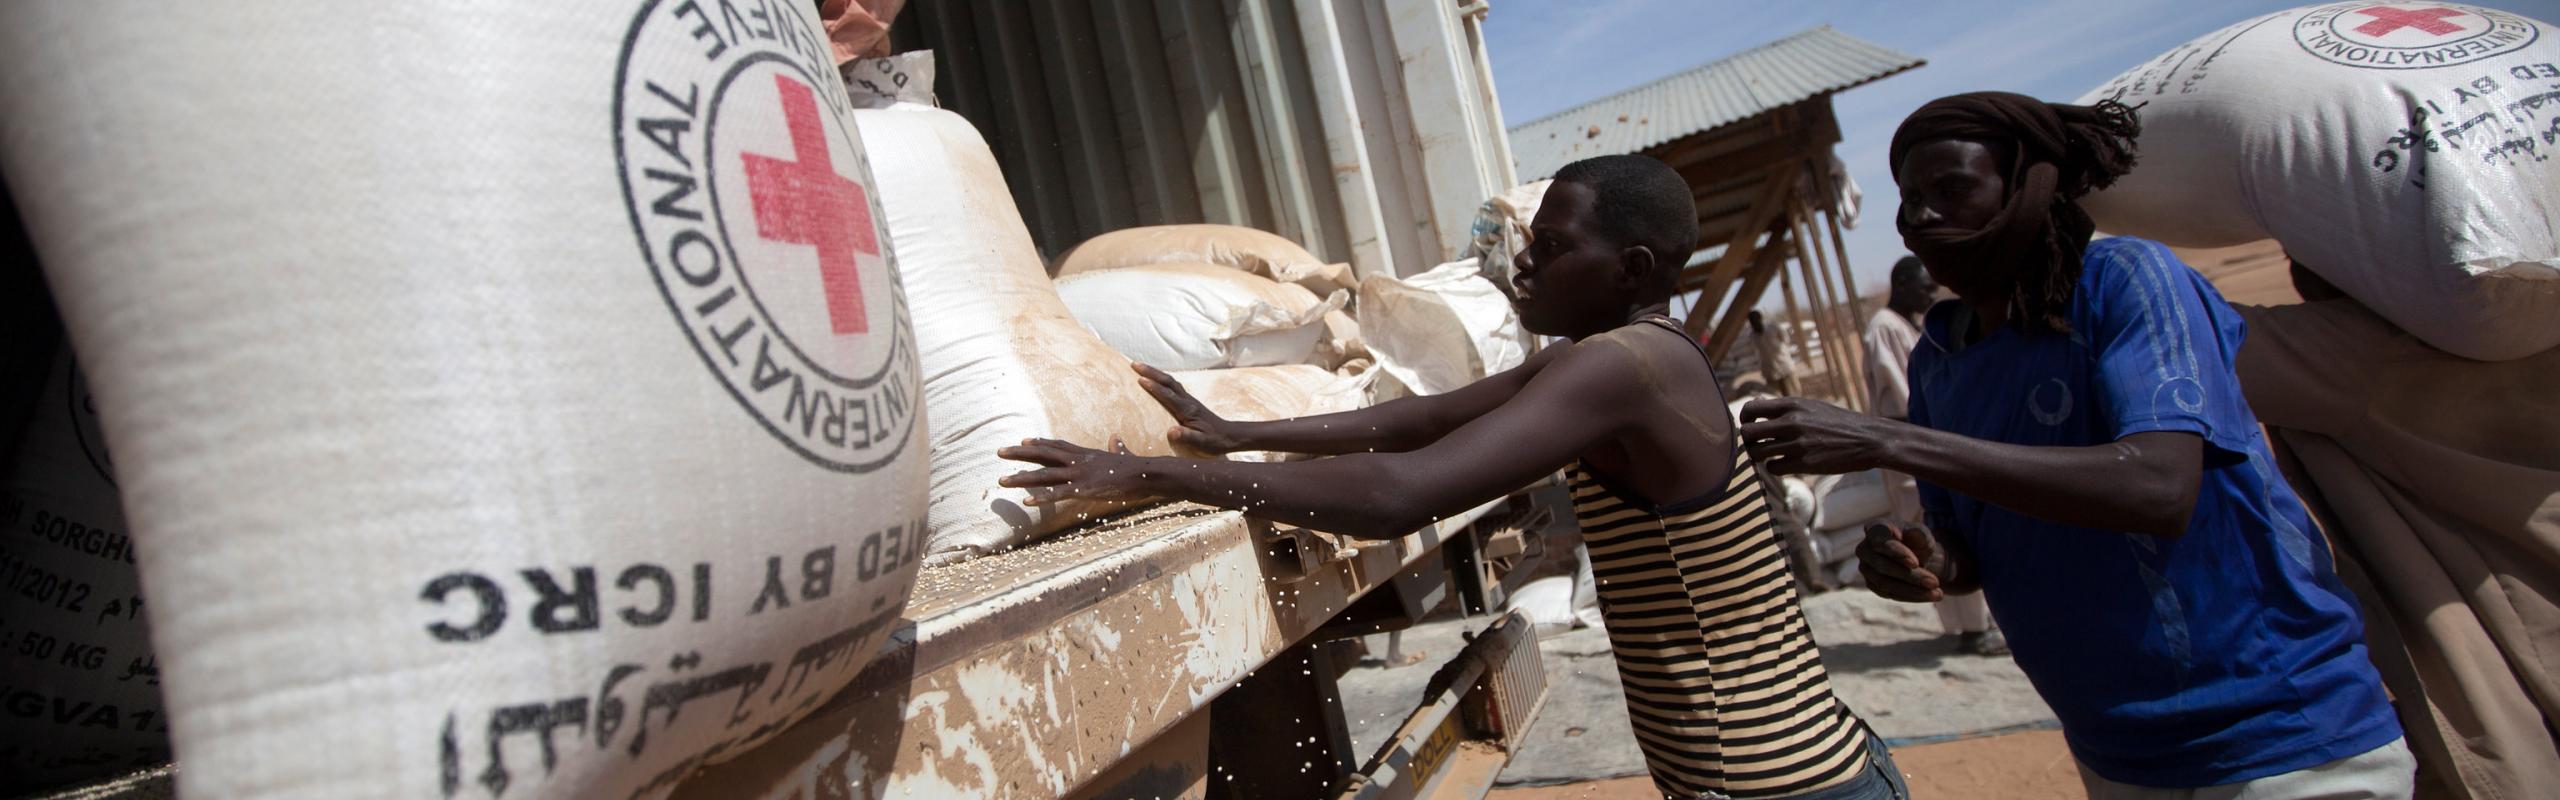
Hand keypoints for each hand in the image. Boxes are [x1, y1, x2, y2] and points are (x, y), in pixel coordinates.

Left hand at [997, 437, 1160, 505]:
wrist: (1146, 474)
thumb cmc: (1136, 467)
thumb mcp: (1122, 454)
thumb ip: (1117, 447)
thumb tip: (1116, 438)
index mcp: (1086, 454)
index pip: (1057, 446)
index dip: (1039, 443)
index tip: (1022, 441)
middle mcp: (1078, 461)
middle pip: (1043, 455)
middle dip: (1019, 454)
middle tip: (999, 452)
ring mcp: (1079, 474)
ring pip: (1044, 475)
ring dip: (1021, 478)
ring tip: (1002, 481)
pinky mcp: (1084, 490)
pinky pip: (1058, 494)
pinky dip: (1041, 497)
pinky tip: (1026, 502)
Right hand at [1134, 363, 1243, 454]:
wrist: (1229, 436)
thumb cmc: (1214, 441)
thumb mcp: (1201, 443)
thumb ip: (1187, 437)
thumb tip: (1171, 431)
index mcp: (1188, 410)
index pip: (1168, 395)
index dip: (1154, 387)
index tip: (1139, 379)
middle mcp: (1188, 401)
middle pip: (1168, 381)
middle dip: (1150, 371)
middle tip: (1133, 364)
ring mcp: (1188, 400)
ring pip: (1170, 381)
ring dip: (1154, 373)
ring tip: (1139, 367)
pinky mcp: (1188, 402)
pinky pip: (1172, 386)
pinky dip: (1161, 380)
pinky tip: (1154, 379)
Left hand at [1738, 397, 1894, 474]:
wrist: (1867, 439)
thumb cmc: (1837, 422)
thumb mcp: (1811, 406)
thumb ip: (1784, 408)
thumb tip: (1754, 404)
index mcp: (1793, 404)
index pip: (1751, 409)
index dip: (1745, 420)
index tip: (1752, 426)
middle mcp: (1792, 422)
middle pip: (1748, 433)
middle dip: (1750, 440)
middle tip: (1759, 444)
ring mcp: (1797, 443)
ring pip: (1757, 453)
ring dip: (1760, 456)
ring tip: (1772, 455)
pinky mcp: (1804, 463)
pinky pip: (1773, 468)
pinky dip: (1775, 468)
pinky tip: (1786, 464)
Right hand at [1856, 522, 1950, 602]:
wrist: (1914, 556)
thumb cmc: (1916, 540)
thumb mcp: (1923, 534)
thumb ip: (1920, 532)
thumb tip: (1916, 532)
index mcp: (1875, 528)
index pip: (1880, 541)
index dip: (1896, 553)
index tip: (1915, 563)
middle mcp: (1864, 548)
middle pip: (1883, 566)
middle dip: (1910, 576)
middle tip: (1935, 582)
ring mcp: (1865, 568)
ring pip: (1885, 583)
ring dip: (1913, 590)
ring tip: (1937, 593)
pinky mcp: (1872, 584)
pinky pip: (1889, 594)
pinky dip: (1910, 596)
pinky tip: (1929, 595)